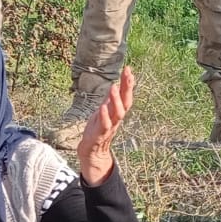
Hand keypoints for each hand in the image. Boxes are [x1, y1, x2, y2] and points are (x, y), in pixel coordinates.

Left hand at [74, 67, 134, 185]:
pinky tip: (102, 107)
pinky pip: (104, 125)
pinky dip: (104, 116)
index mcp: (117, 112)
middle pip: (126, 102)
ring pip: (118, 114)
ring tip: (113, 87)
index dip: (128, 83)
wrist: (91, 151)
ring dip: (116, 100)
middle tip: (127, 73)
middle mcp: (117, 119)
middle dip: (127, 87)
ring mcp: (110, 127)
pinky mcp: (100, 135)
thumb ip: (110, 100)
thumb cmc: (98, 129)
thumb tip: (116, 85)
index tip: (128, 69)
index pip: (126, 96)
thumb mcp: (104, 111)